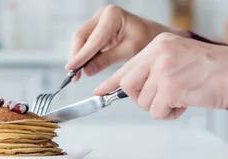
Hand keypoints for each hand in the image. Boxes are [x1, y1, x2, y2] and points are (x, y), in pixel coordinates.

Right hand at [66, 5, 188, 80]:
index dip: (81, 55)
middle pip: (81, 37)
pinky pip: (85, 43)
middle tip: (73, 74)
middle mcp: (102, 15)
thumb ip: (106, 61)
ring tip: (77, 74)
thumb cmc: (148, 39)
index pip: (93, 39)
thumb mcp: (128, 51)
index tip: (72, 68)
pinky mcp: (97, 29)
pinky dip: (83, 55)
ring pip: (80, 40)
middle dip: (76, 56)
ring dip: (78, 57)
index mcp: (112, 16)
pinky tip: (82, 67)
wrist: (155, 36)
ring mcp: (98, 21)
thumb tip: (87, 70)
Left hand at [95, 32, 227, 119]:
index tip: (98, 92)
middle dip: (140, 98)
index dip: (111, 83)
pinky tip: (185, 103)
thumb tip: (128, 87)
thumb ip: (154, 69)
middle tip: (161, 98)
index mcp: (158, 45)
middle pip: (128, 86)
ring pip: (143, 101)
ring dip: (161, 106)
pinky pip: (157, 111)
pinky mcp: (170, 88)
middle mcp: (158, 54)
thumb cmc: (213, 70)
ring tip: (182, 96)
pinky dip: (170, 113)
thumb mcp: (178, 59)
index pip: (126, 66)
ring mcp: (163, 71)